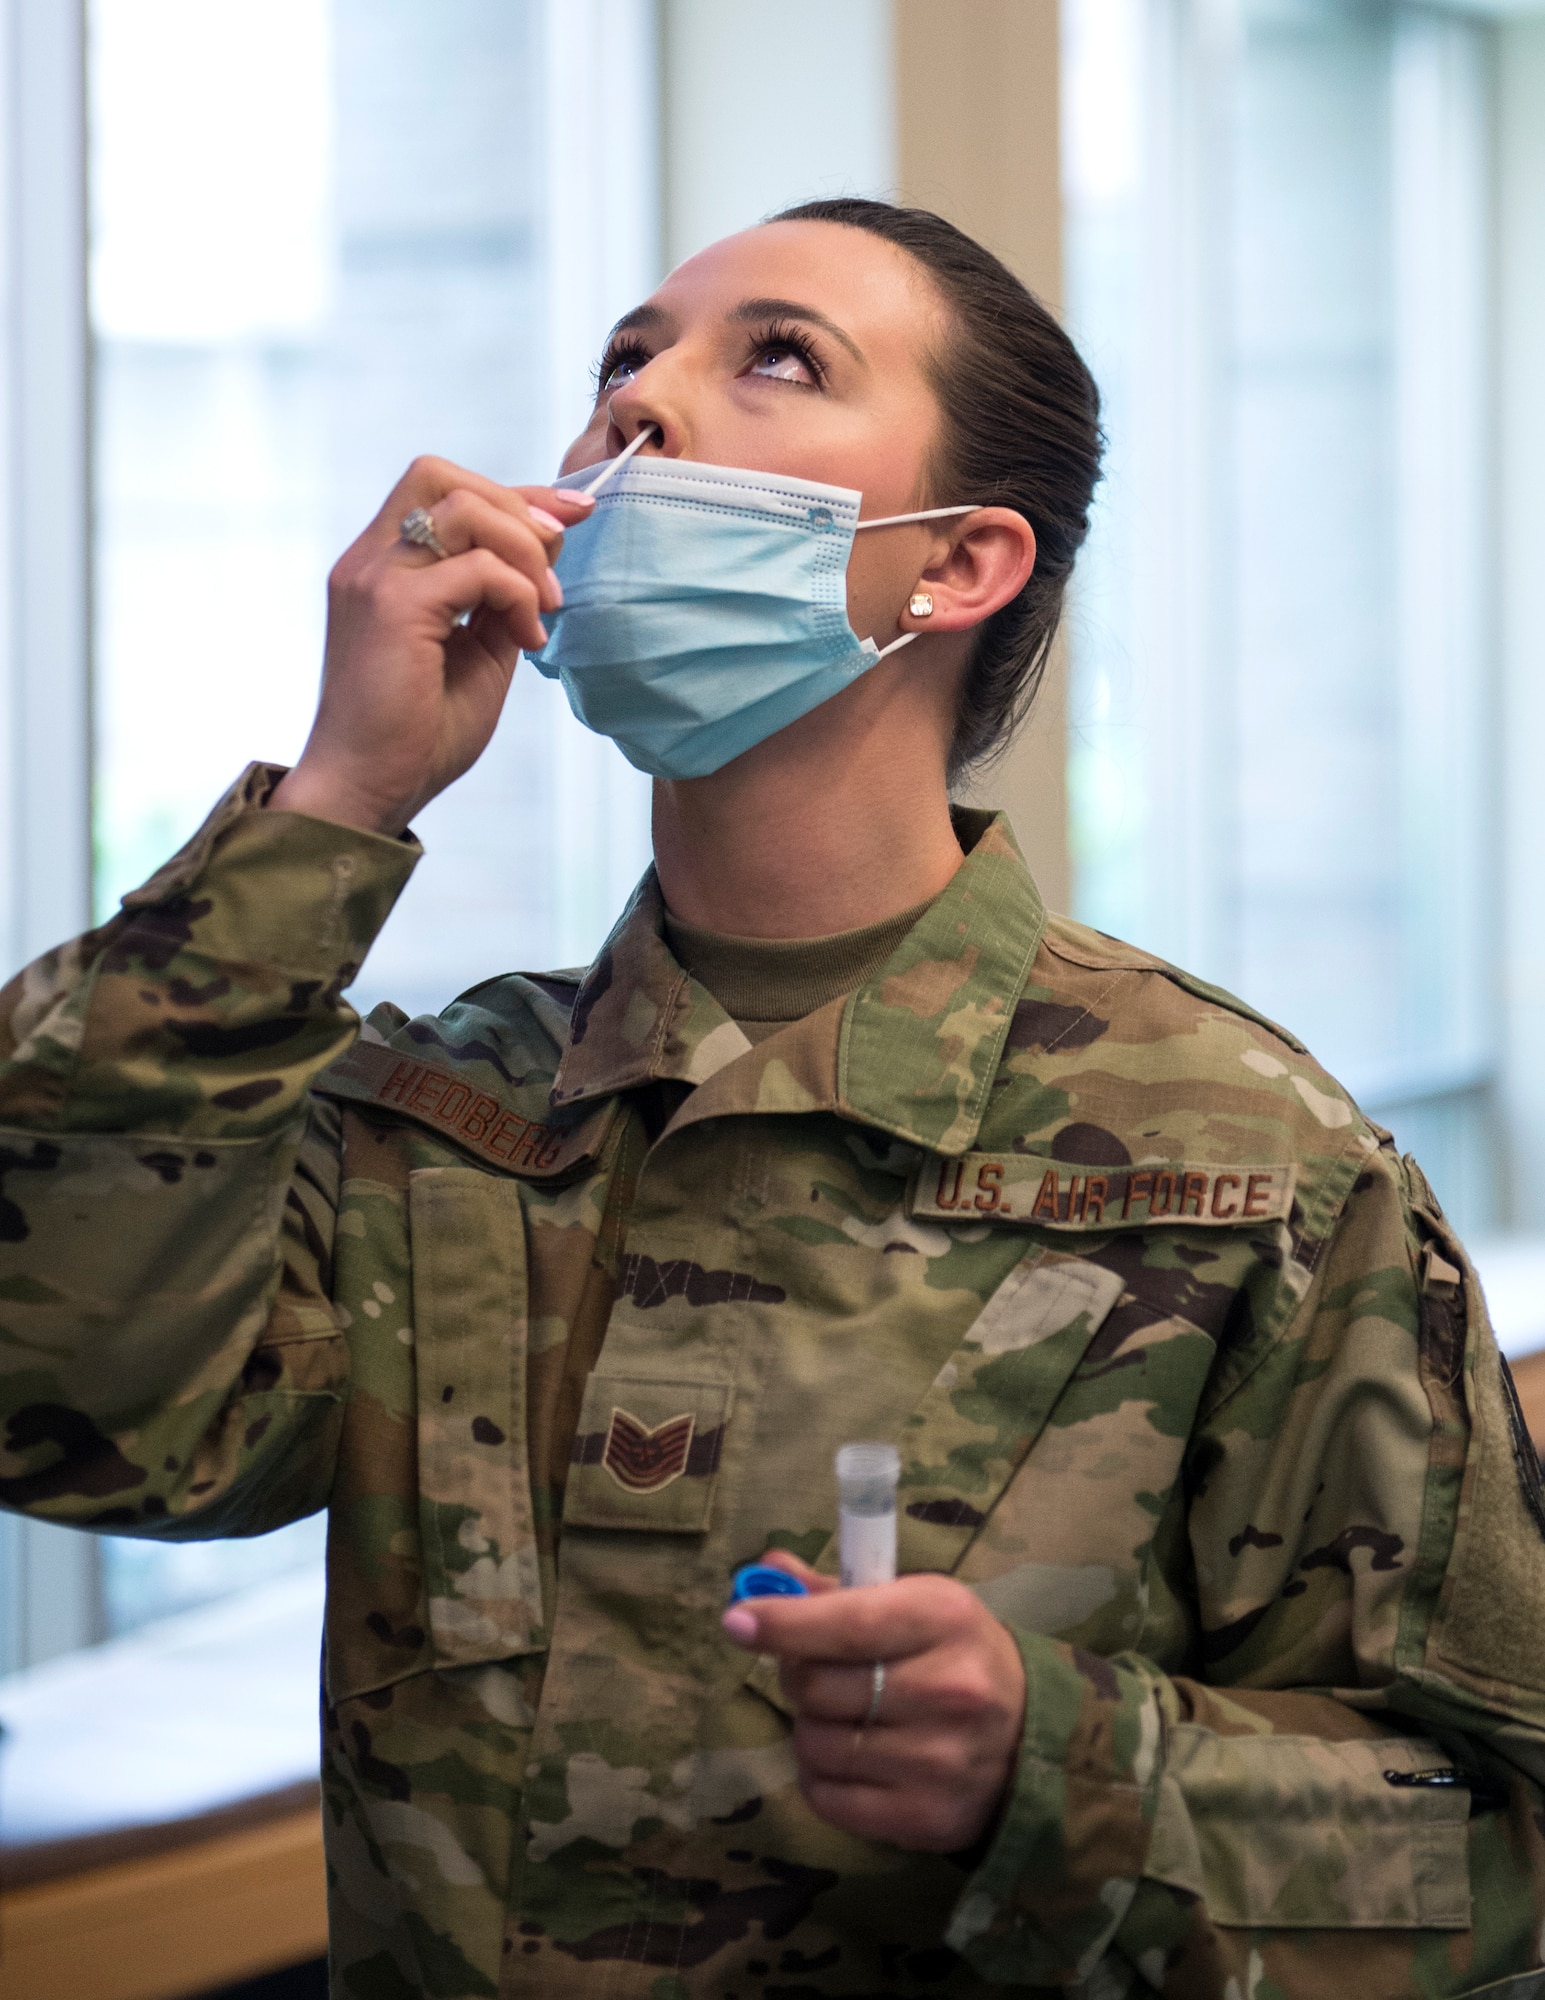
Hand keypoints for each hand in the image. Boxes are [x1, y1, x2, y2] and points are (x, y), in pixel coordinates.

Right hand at [269, 457, 596, 835]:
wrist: (369, 789)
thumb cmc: (417, 735)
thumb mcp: (478, 655)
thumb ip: (500, 602)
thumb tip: (542, 561)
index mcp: (382, 566)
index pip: (443, 491)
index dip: (515, 493)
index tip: (573, 513)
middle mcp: (369, 559)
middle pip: (441, 474)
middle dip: (516, 505)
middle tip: (557, 562)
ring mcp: (374, 577)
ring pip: (461, 506)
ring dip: (522, 550)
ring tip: (545, 610)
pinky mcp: (391, 606)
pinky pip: (476, 566)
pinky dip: (517, 593)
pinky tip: (527, 640)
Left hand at [722, 1554, 1025, 1851]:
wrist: (1030, 1739)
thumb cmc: (955, 1655)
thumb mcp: (914, 1603)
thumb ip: (835, 1591)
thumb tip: (760, 1574)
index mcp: (944, 1619)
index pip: (848, 1623)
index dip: (783, 1623)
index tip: (736, 1621)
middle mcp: (948, 1690)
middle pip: (818, 1685)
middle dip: (797, 1674)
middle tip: (813, 1670)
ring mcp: (939, 1761)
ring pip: (816, 1743)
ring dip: (809, 1727)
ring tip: (842, 1716)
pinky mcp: (926, 1817)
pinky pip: (827, 1797)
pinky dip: (820, 1776)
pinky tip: (850, 1758)